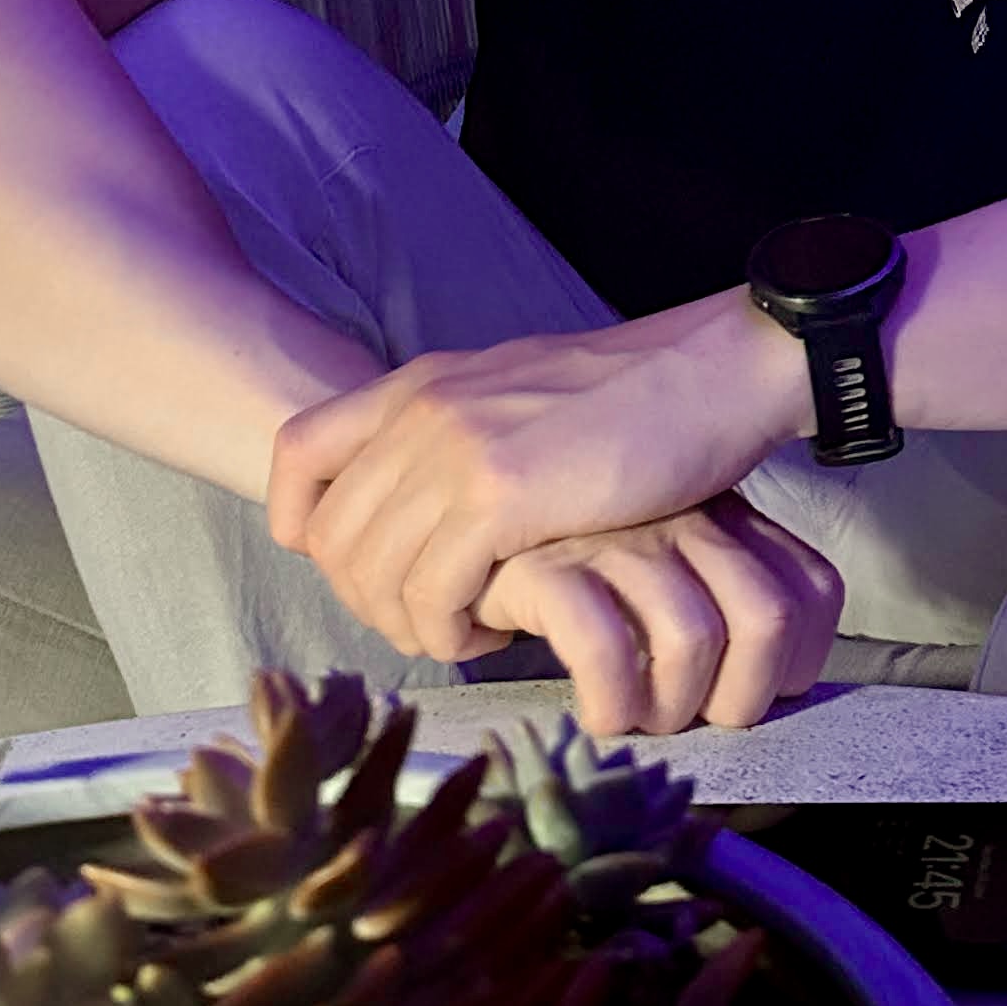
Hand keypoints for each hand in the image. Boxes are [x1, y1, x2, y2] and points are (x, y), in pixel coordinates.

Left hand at [265, 294, 809, 665]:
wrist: (711, 374)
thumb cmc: (631, 398)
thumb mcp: (515, 393)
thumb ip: (453, 431)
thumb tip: (414, 501)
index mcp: (420, 382)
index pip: (295, 452)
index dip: (302, 522)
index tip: (349, 563)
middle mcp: (421, 410)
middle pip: (331, 535)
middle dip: (368, 600)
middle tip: (429, 623)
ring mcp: (455, 451)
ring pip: (375, 576)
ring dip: (413, 625)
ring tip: (468, 631)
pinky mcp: (500, 497)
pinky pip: (432, 594)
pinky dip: (453, 631)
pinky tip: (498, 629)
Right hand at [473, 499, 842, 738]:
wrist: (477, 508)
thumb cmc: (581, 550)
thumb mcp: (670, 554)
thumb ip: (722, 594)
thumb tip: (772, 688)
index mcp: (725, 518)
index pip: (812, 592)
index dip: (796, 665)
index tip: (749, 693)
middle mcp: (682, 521)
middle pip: (767, 620)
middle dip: (735, 700)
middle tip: (689, 715)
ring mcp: (618, 542)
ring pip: (693, 638)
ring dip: (670, 707)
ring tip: (638, 716)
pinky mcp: (550, 566)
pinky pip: (605, 649)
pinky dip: (608, 702)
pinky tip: (594, 710)